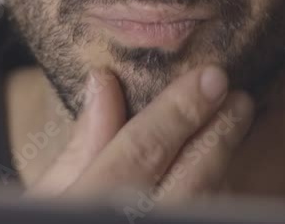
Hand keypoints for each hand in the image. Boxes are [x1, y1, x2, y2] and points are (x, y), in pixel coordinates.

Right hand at [26, 65, 254, 203]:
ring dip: (225, 160)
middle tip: (237, 95)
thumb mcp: (47, 195)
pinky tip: (222, 165)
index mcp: (93, 203)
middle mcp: (137, 222)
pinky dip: (219, 191)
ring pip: (209, 202)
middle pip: (192, 178)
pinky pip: (212, 215)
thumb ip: (79, 146)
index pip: (143, 150)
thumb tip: (104, 83)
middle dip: (219, 133)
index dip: (179, 111)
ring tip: (237, 121)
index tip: (210, 76)